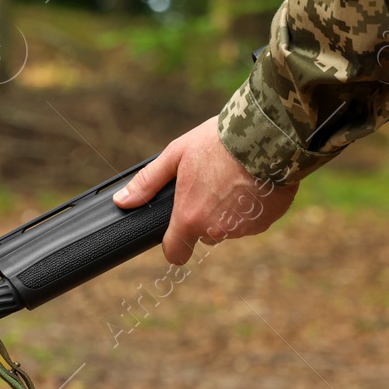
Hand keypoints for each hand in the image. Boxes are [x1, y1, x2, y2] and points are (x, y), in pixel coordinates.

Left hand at [111, 116, 296, 265]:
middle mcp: (216, 229)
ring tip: (232, 179)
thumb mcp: (176, 156)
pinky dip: (250, 207)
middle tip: (210, 184)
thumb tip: (121, 201)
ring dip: (228, 211)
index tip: (176, 231)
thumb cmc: (218, 142)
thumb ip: (148, 183)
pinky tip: (251, 183)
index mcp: (190, 218)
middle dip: (204, 216)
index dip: (174, 244)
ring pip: (229, 226)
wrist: (267, 135)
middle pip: (204, 234)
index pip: (176, 254)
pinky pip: (253, 220)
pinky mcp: (266, 221)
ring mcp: (244, 228)